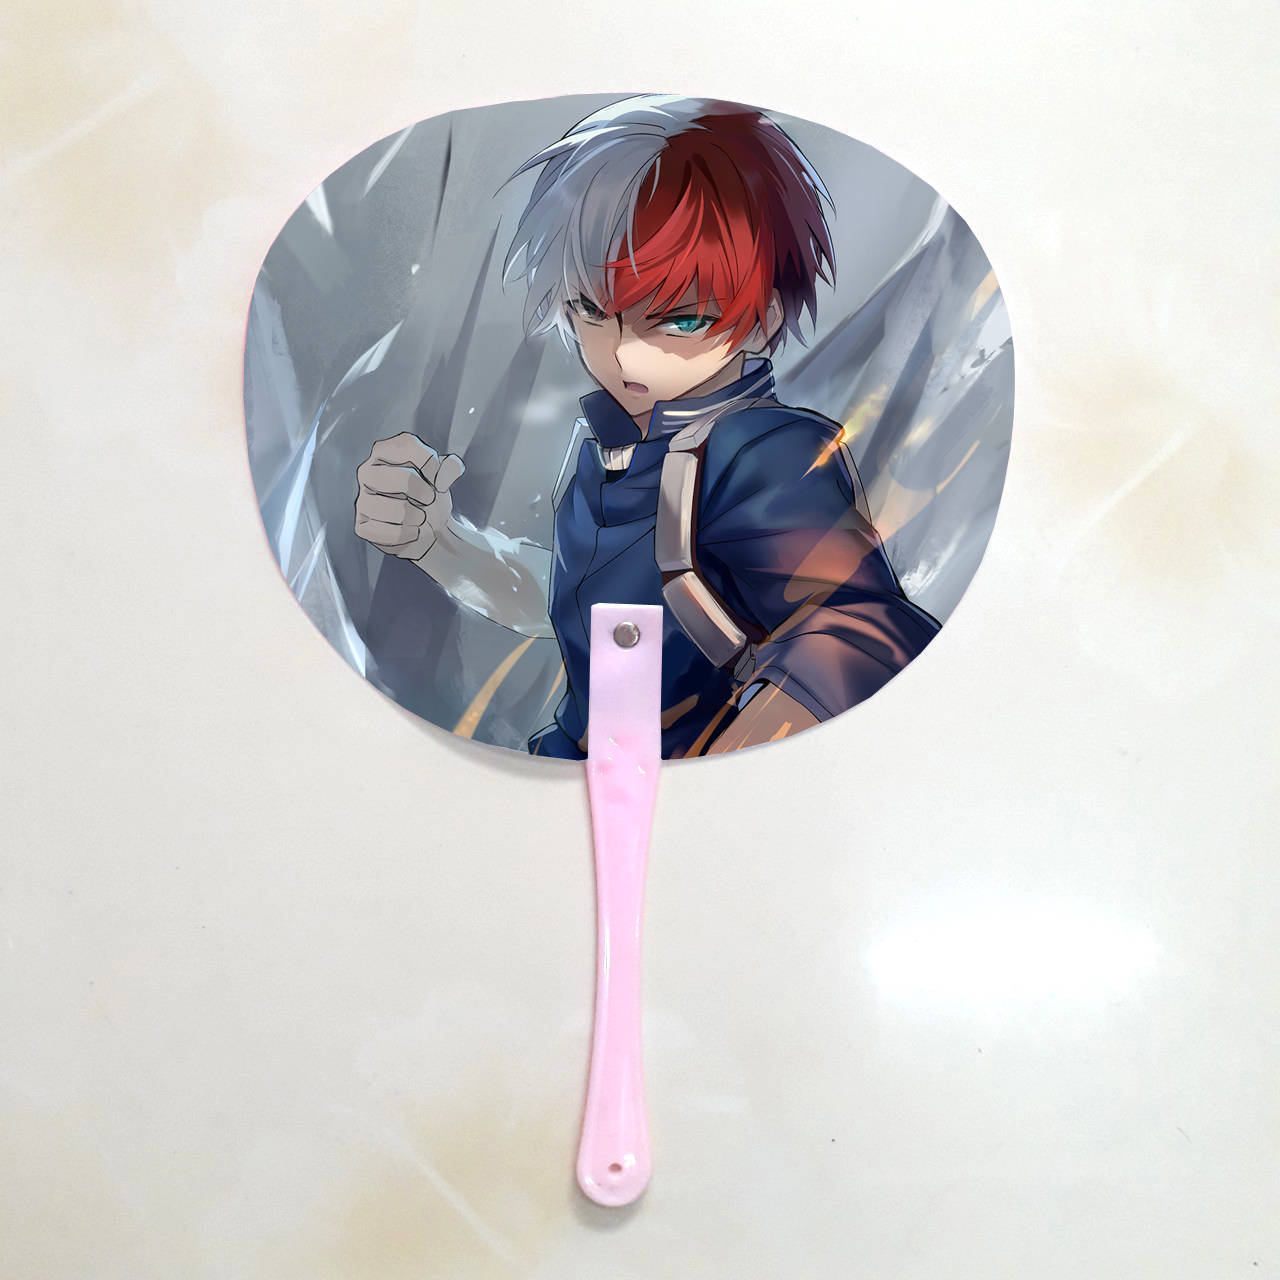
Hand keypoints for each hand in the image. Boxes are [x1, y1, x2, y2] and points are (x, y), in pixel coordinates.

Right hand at [354, 433, 465, 560]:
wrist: (426, 527)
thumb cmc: (427, 496)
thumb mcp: (442, 476)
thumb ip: (450, 467)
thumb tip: (449, 471)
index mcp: (385, 452)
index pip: (408, 447)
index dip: (430, 464)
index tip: (435, 477)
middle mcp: (368, 471)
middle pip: (406, 479)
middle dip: (426, 493)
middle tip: (429, 500)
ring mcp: (362, 499)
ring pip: (399, 510)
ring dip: (418, 517)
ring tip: (420, 517)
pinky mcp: (362, 525)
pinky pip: (392, 533)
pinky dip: (409, 534)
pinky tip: (411, 531)